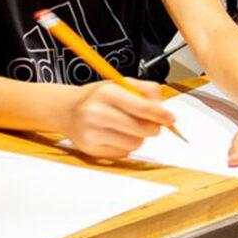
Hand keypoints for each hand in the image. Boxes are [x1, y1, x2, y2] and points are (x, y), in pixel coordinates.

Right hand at [60, 81, 174, 158]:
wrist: (67, 110)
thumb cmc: (97, 97)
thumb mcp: (119, 84)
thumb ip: (145, 90)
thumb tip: (163, 108)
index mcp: (107, 93)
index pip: (142, 107)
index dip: (160, 114)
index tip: (170, 118)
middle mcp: (97, 113)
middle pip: (141, 130)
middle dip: (152, 128)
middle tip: (151, 123)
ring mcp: (92, 133)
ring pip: (134, 144)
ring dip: (138, 138)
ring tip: (127, 127)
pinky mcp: (91, 150)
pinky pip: (123, 154)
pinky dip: (125, 146)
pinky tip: (115, 136)